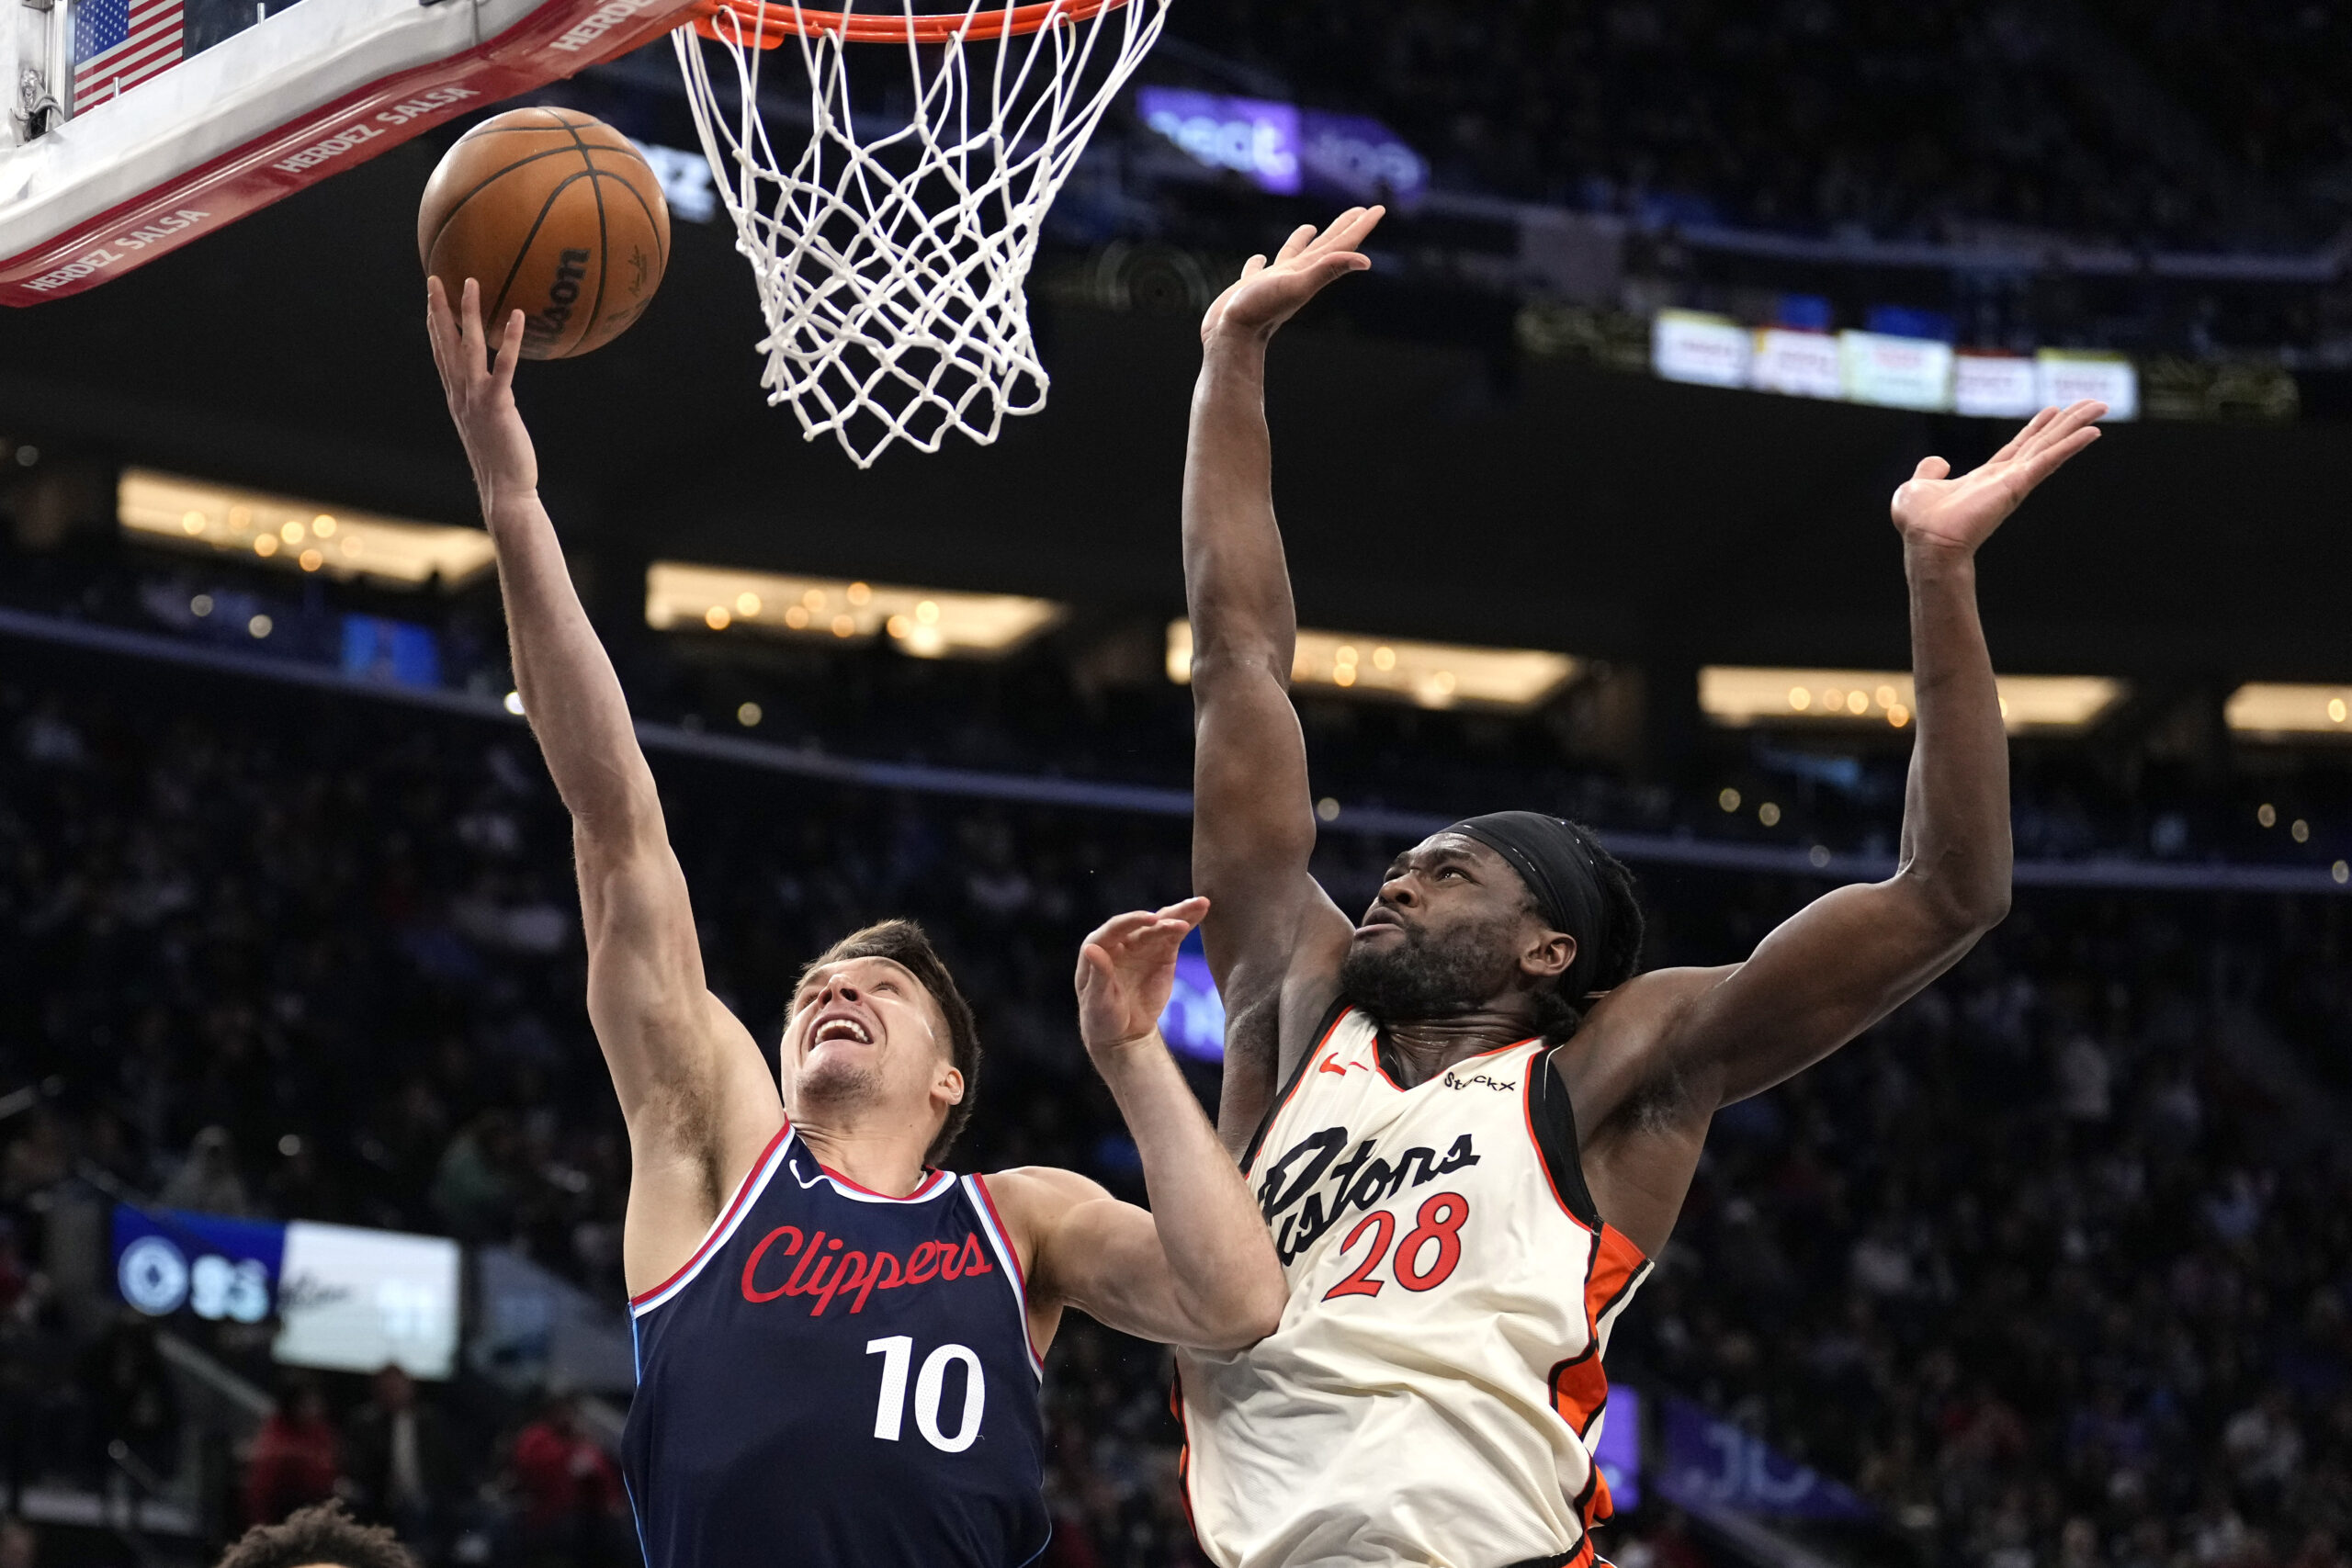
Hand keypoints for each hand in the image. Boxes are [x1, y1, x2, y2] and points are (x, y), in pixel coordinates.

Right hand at [425, 276, 538, 513]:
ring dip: (468, 313)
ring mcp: (476, 399)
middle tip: (434, 279)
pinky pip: (503, 367)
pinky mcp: (498, 406)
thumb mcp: (488, 428)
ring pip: (468, 348)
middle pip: (445, 344)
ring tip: (471, 283)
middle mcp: (461, 394)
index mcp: (457, 398)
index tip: (431, 300)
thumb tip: (496, 395)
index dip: (434, 325)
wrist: (504, 491)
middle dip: (439, 310)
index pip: (441, 355)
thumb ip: (487, 406)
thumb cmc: (501, 463)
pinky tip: (517, 316)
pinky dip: (509, 341)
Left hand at [1074, 897, 1209, 1055]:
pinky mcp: (1162, 952)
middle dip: (1163, 916)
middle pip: (1142, 922)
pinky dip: (1188, 922)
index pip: (1116, 928)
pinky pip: (1175, 935)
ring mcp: (1143, 944)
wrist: (1124, 1032)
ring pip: (1162, 924)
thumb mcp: (1098, 1000)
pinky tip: (1201, 910)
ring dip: (1181, 913)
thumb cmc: (1102, 1016)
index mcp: (1099, 946)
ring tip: (1201, 904)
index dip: (1134, 921)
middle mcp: (1121, 940)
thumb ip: (1099, 974)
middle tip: (1179, 917)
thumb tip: (1091, 949)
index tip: (1153, 920)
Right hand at [1200, 208, 1383, 344]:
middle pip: (1326, 246)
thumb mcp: (1297, 285)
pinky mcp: (1250, 289)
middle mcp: (1295, 275)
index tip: (1379, 208)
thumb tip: (1366, 261)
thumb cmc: (1260, 310)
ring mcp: (1274, 283)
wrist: (1230, 338)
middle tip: (1358, 211)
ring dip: (1304, 240)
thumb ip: (1328, 269)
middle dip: (1343, 227)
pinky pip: (1258, 270)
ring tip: (1312, 228)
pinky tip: (1259, 258)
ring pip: (1293, 255)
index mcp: (1310, 271)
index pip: (1342, 245)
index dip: (1361, 226)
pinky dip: (1260, 262)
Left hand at [1891, 400, 2104, 556]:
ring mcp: (2015, 481)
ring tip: (2099, 406)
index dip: (2035, 428)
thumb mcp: (1918, 486)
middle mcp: (2006, 478)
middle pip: (2043, 443)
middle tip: (2092, 404)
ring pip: (2052, 446)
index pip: (2017, 448)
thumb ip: (1929, 471)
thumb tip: (1938, 462)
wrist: (1926, 541)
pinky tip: (2092, 432)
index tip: (2052, 410)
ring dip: (2077, 426)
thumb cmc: (1919, 523)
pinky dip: (2071, 444)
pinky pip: (2049, 459)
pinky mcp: (2018, 484)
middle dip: (2067, 422)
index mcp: (1986, 478)